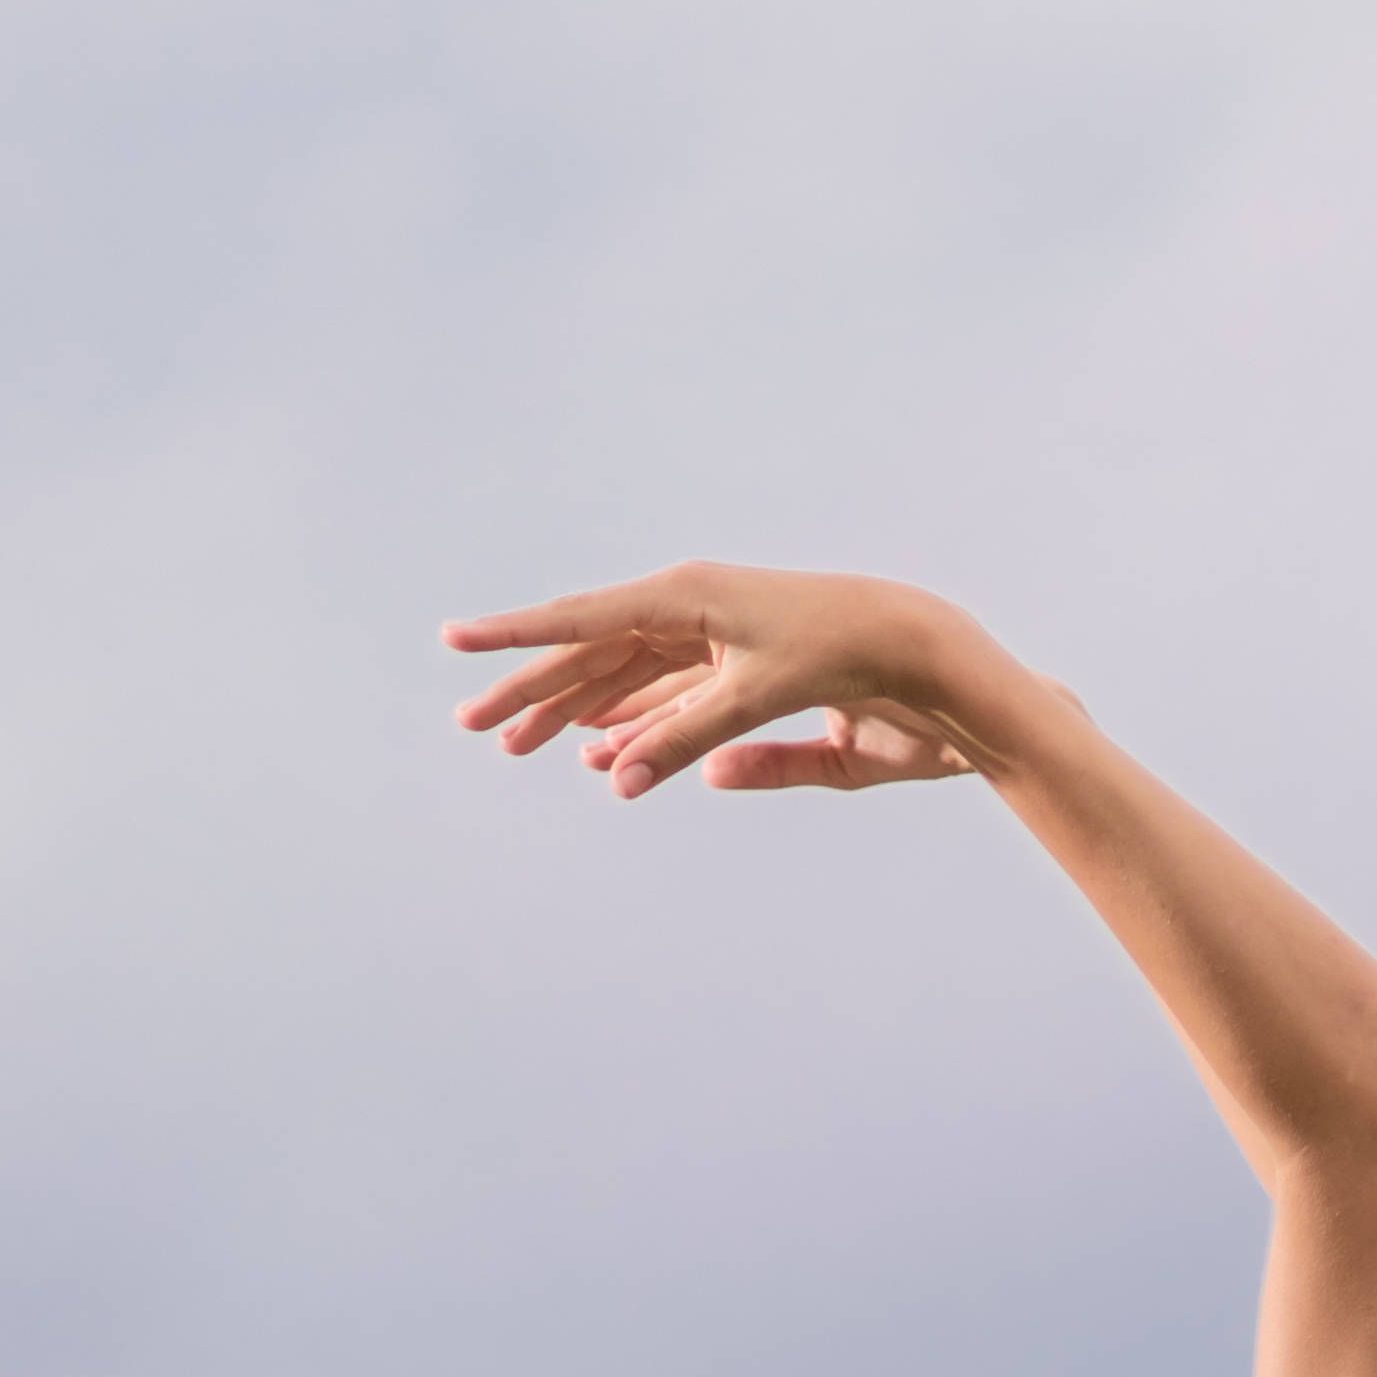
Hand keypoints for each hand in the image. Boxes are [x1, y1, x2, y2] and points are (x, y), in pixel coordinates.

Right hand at [443, 562, 987, 801]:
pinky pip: (663, 696)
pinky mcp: (735, 668)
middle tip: (476, 726)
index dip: (515, 638)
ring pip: (622, 678)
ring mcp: (710, 637)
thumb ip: (684, 738)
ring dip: (573, 712)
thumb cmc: (843, 657)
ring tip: (521, 744)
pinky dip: (630, 723)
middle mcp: (689, 609)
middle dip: (532, 692)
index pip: (581, 621)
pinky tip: (596, 746)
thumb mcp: (756, 698)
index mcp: (685, 598)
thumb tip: (616, 778)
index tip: (459, 643)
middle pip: (591, 654)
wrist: (916, 647)